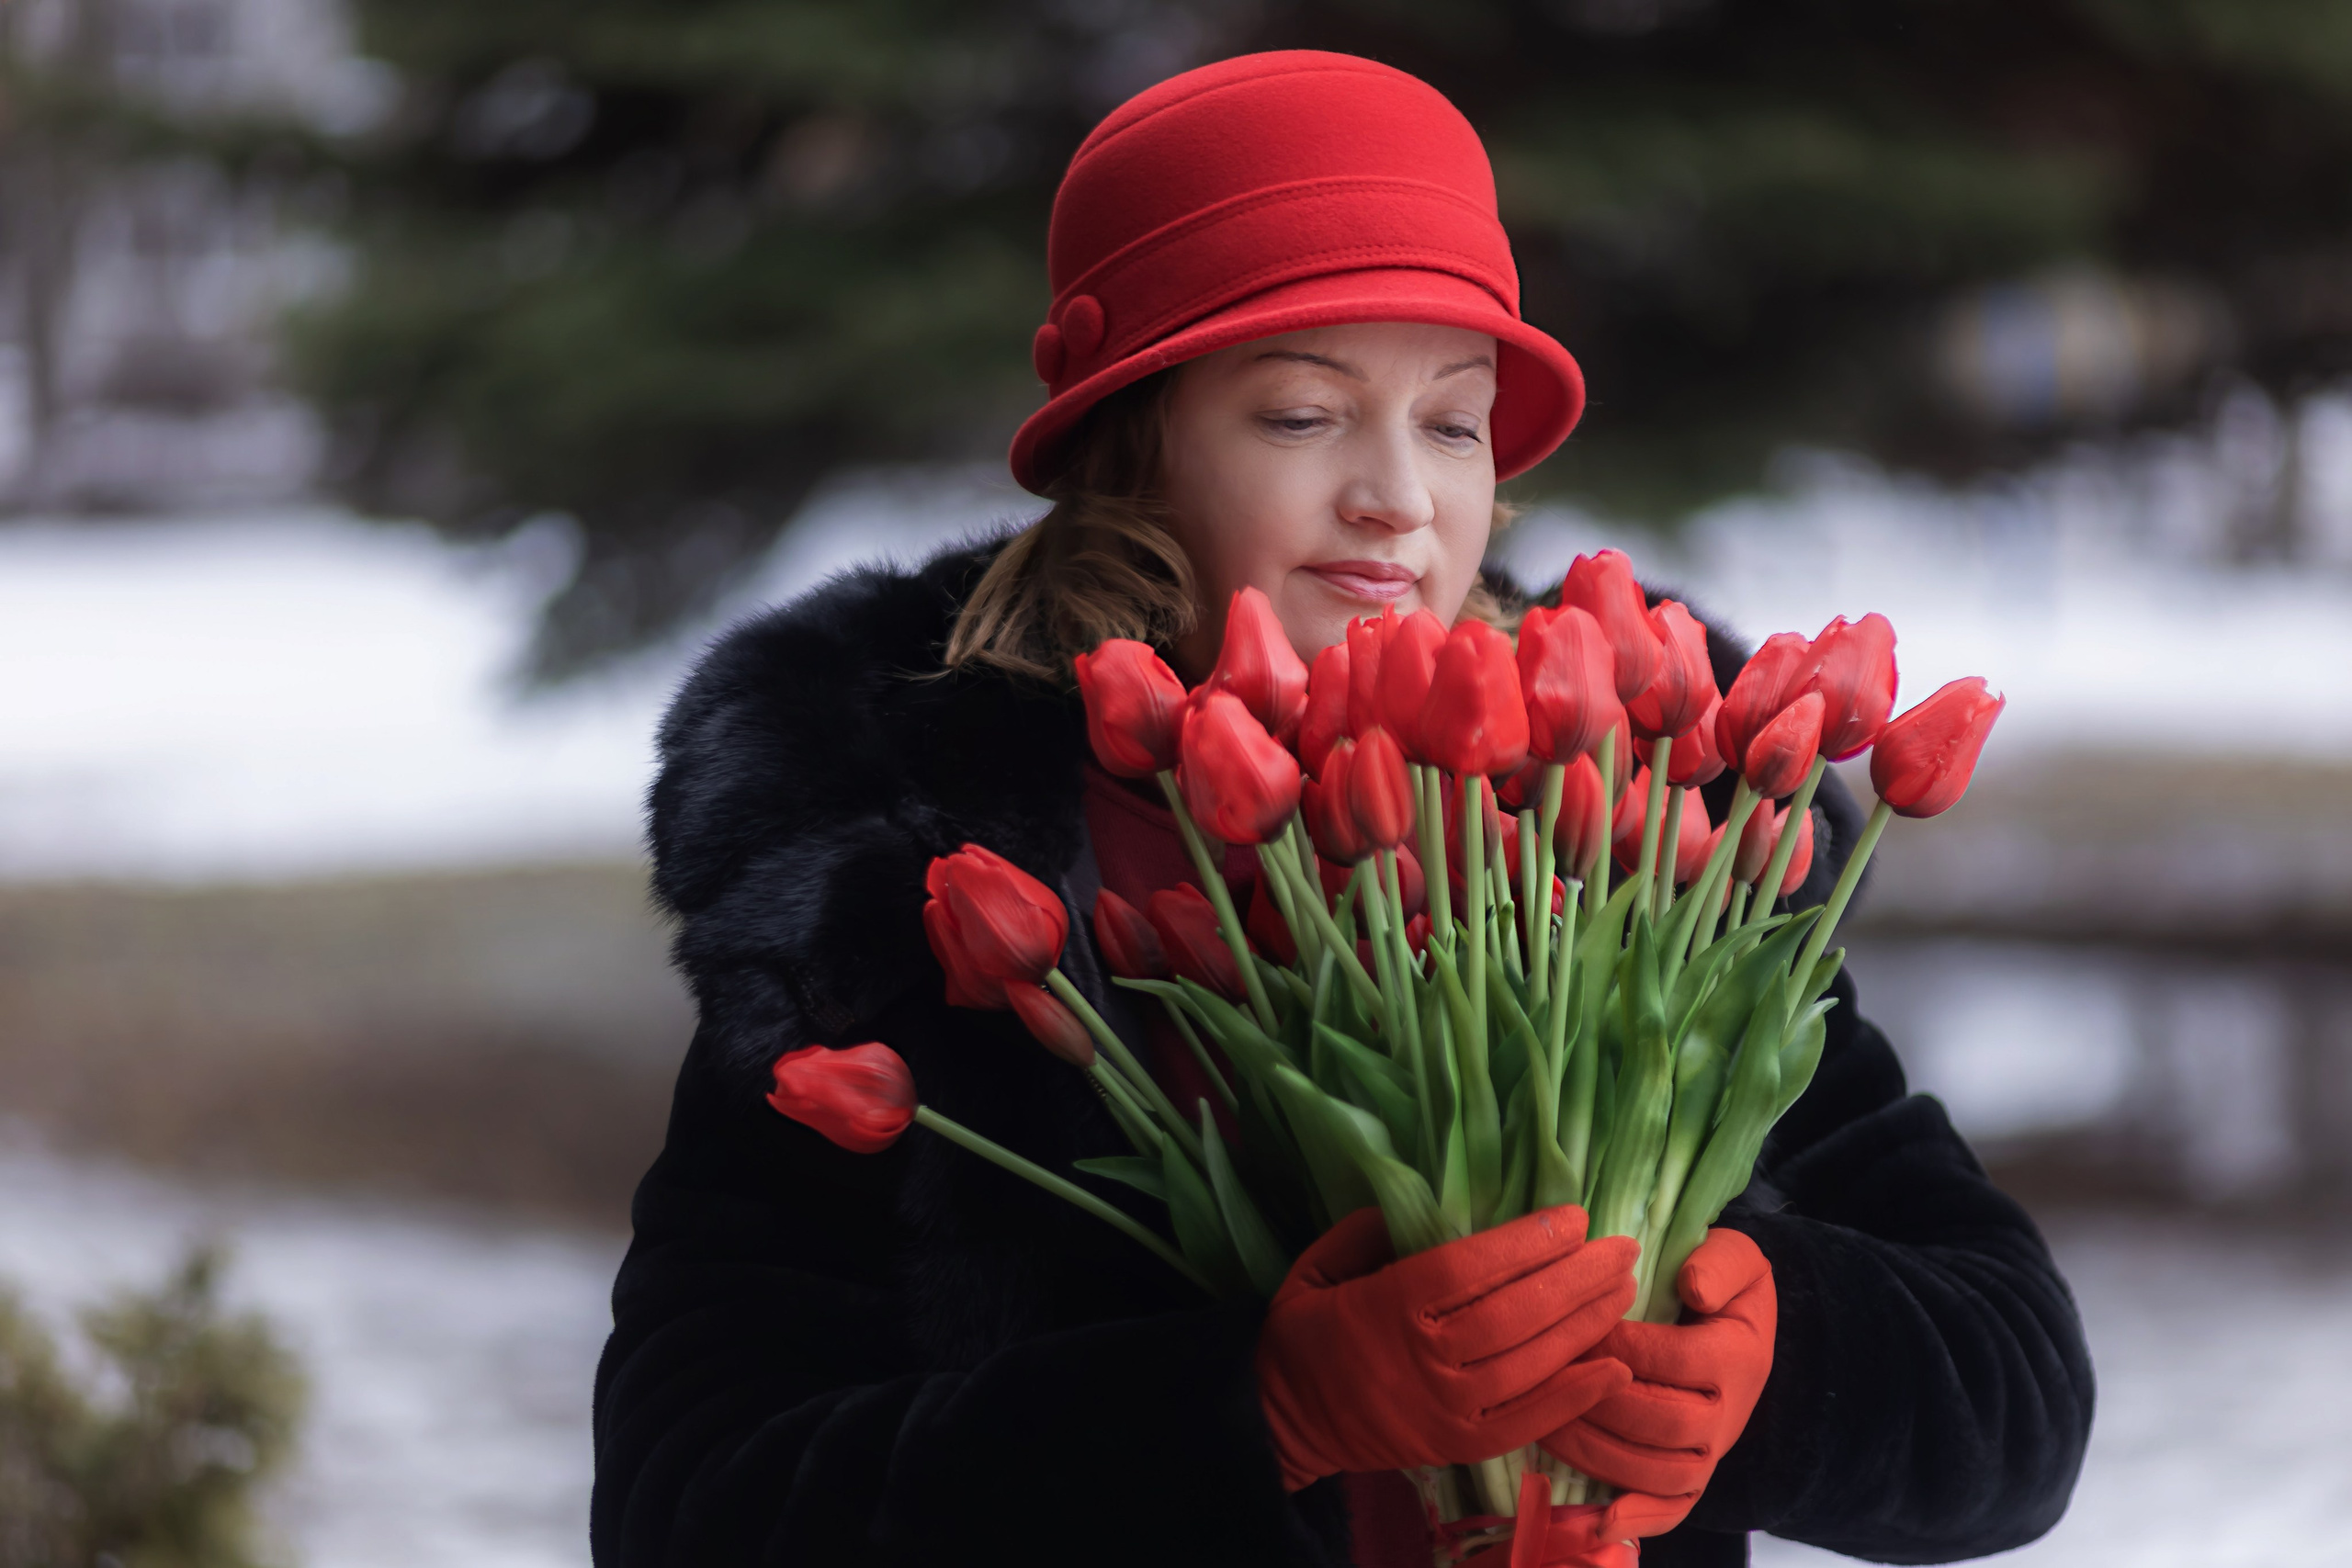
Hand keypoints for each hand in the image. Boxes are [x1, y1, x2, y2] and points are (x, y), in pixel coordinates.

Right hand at [1256, 1205, 1636, 1491]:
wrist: (1283, 1421)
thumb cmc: (1305, 1333)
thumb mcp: (1315, 1266)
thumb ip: (1367, 1231)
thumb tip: (1428, 1199)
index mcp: (1386, 1306)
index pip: (1469, 1268)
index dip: (1527, 1242)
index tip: (1574, 1216)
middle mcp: (1423, 1359)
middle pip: (1514, 1314)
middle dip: (1576, 1277)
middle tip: (1621, 1247)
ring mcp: (1446, 1409)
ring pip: (1530, 1363)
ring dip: (1586, 1324)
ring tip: (1624, 1288)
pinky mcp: (1461, 1446)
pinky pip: (1529, 1421)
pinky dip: (1576, 1396)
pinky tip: (1616, 1366)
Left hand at [1541, 1228, 1775, 1534]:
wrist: (1740, 1324)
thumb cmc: (1721, 1283)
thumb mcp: (1733, 1255)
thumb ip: (1718, 1262)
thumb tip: (1694, 1287)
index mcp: (1738, 1356)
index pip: (1672, 1361)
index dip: (1619, 1347)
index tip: (1575, 1326)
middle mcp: (1731, 1413)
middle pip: (1662, 1423)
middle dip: (1598, 1400)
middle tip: (1547, 1374)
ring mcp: (1712, 1451)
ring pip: (1656, 1470)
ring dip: (1598, 1452)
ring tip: (1545, 1424)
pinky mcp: (1695, 1474)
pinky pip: (1673, 1508)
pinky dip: (1639, 1518)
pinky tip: (1598, 1521)